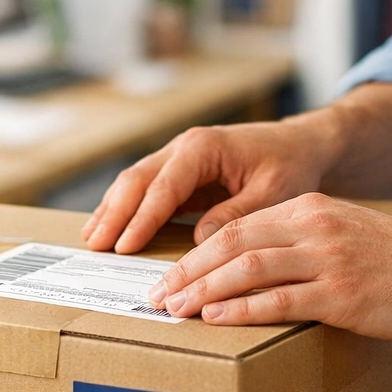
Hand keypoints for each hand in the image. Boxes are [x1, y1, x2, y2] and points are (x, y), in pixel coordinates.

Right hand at [82, 118, 337, 253]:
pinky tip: (110, 227)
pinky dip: (126, 209)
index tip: (124, 246)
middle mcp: (184, 147)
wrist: (299, 145)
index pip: (164, 186)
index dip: (142, 218)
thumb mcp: (273, 192)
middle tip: (95, 245)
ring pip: (135, 182)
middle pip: (137, 180)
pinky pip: (146, 190)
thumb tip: (199, 240)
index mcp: (204, 148)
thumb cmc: (290, 166)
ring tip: (92, 239)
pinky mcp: (179, 173)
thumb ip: (236, 214)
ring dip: (112, 210)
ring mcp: (178, 157)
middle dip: (115, 213)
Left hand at [145, 193, 391, 341]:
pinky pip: (279, 300)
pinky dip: (240, 310)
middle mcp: (314, 226)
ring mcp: (328, 259)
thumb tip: (258, 274)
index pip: (237, 224)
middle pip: (231, 241)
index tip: (170, 272)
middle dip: (187, 270)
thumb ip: (306, 244)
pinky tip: (216, 320)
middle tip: (157, 294)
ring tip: (175, 309)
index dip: (196, 250)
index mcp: (312, 209)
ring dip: (203, 290)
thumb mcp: (349, 235)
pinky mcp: (342, 294)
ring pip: (247, 267)